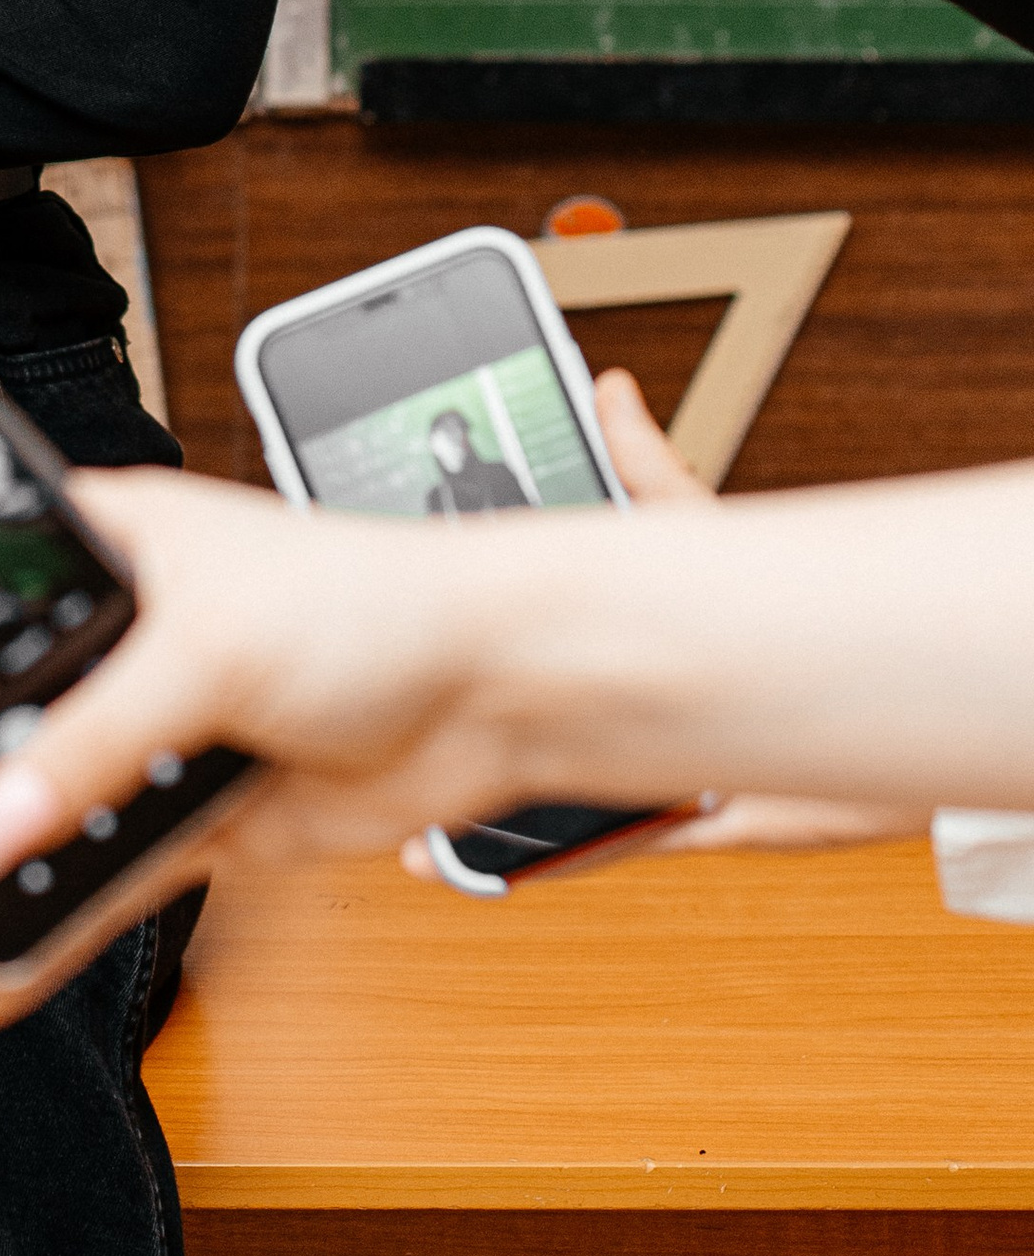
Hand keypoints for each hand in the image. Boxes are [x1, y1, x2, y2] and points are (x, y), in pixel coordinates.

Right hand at [0, 469, 514, 1027]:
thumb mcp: (208, 649)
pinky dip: (43, 930)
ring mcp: (154, 729)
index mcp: (100, 546)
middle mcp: (116, 634)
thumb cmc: (373, 600)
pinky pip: (100, 881)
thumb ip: (89, 742)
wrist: (496, 690)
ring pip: (26, 809)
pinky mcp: (197, 814)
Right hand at [392, 368, 915, 879]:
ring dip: (464, 806)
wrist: (883, 729)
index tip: (398, 620)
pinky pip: (588, 848)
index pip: (519, 628)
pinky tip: (463, 864)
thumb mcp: (703, 539)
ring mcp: (634, 763)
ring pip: (530, 789)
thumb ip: (650, 474)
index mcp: (608, 635)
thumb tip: (612, 390)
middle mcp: (611, 702)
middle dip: (438, 726)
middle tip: (372, 727)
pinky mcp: (668, 817)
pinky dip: (532, 862)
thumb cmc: (794, 623)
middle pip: (508, 715)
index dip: (458, 637)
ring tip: (402, 808)